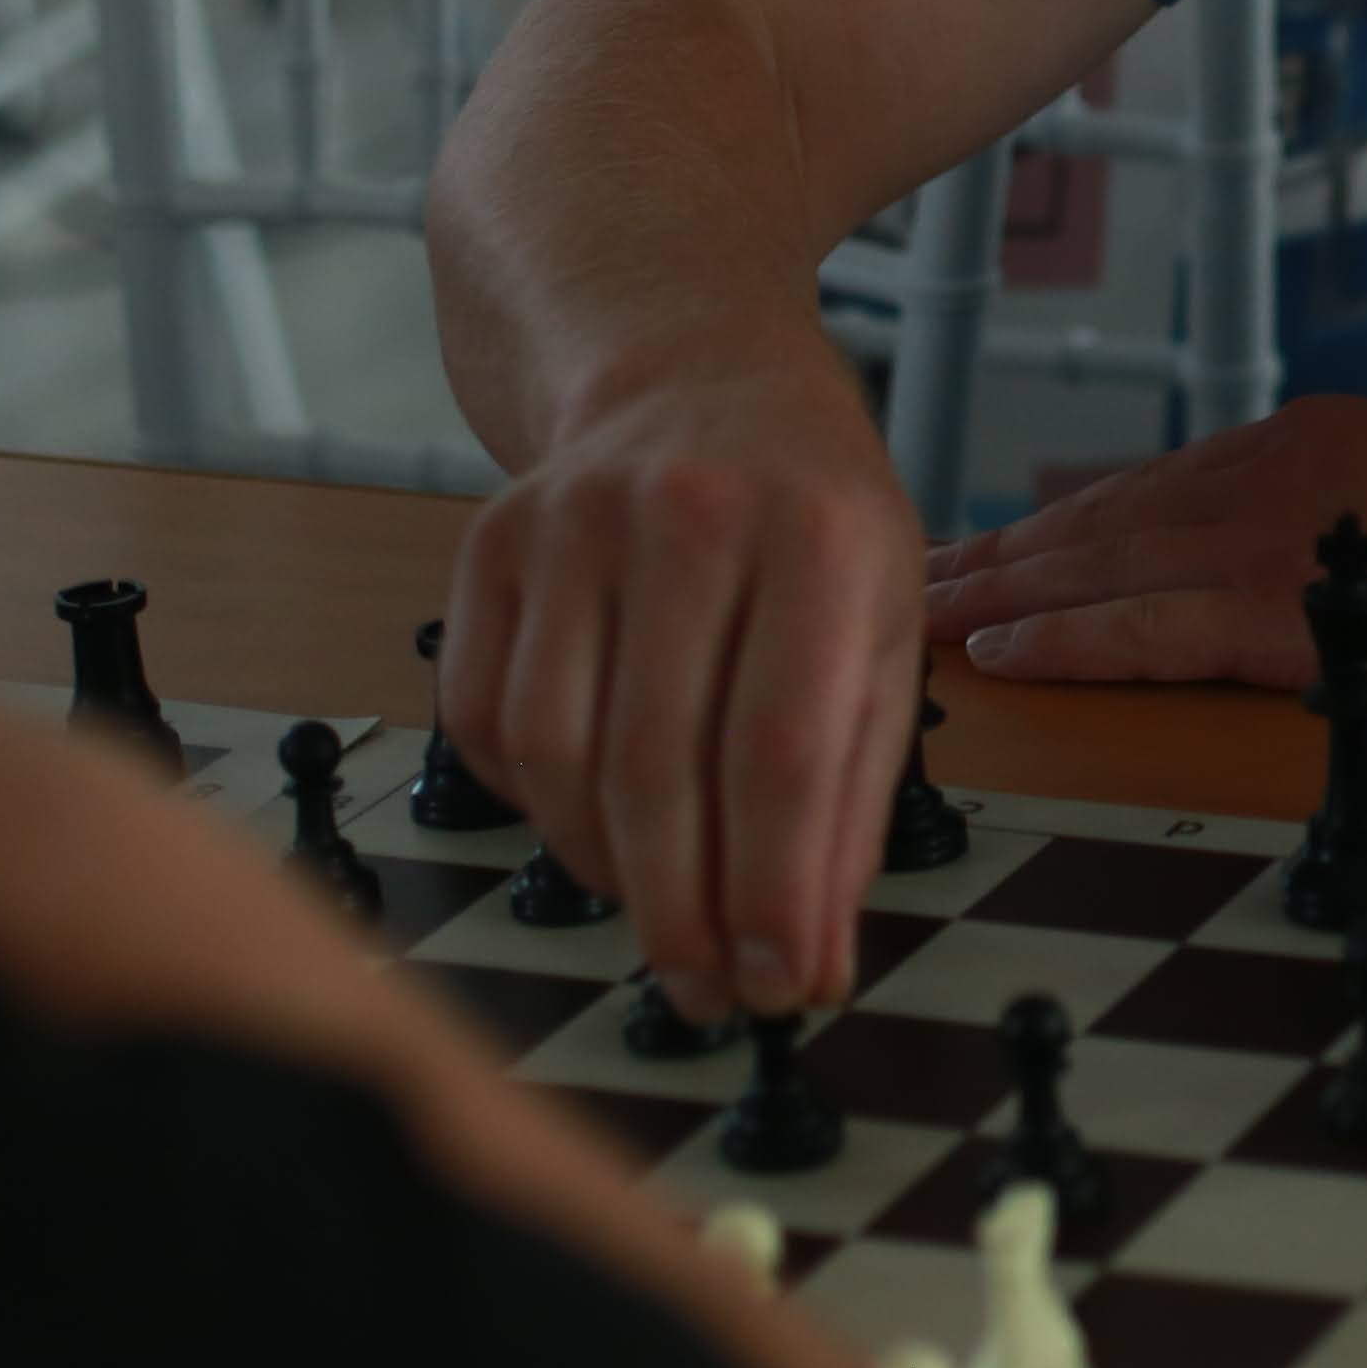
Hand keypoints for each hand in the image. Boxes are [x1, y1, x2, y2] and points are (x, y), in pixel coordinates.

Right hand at [441, 368, 929, 1020]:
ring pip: (557, 752)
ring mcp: (572, 522)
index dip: (772, 890)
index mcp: (820, 535)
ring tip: (657, 916)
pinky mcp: (489, 543)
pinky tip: (591, 827)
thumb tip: (806, 961)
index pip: (783, 750)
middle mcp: (691, 515)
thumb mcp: (884, 627)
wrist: (695, 373)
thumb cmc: (812, 518)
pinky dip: (531, 805)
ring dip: (604, 870)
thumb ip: (853, 797)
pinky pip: (482, 718)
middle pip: (659, 764)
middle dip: (681, 911)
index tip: (776, 988)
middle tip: (705, 995)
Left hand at [920, 394, 1366, 695]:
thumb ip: (1352, 496)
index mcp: (1294, 446)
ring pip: (1092, 569)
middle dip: (997, 552)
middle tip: (909, 572)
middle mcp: (1256, 478)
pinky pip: (1139, 630)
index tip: (995, 541)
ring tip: (914, 617)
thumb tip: (1323, 534)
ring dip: (995, 596)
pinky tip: (996, 654)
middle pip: (1093, 519)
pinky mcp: (1275, 611)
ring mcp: (1260, 540)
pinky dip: (1060, 641)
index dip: (1058, 521)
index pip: (1146, 487)